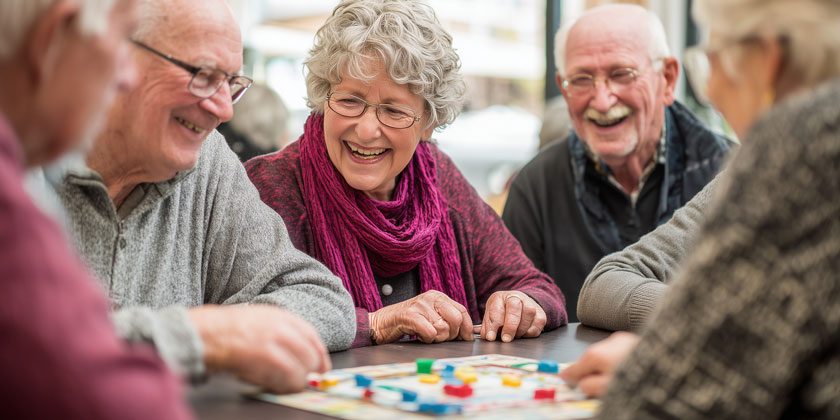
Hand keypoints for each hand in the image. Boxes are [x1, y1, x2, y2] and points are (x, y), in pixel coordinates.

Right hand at [188, 304, 329, 393]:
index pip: (312, 335)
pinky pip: (289, 377)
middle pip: (311, 354)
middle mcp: (283, 326)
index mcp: (281, 315)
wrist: (204, 333)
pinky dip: (286, 386)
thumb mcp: (258, 320)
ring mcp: (276, 341)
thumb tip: (299, 354)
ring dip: (297, 381)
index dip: (320, 354)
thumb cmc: (225, 330)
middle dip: (310, 371)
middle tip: (306, 381)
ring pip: (302, 368)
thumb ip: (279, 333)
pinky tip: (277, 387)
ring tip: (286, 386)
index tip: (322, 367)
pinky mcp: (268, 357)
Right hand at [369, 290, 473, 343]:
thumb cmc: (408, 322)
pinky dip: (427, 339)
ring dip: (436, 338)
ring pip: (443, 328)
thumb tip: (467, 333)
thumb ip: (447, 319)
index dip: (467, 327)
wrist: (381, 323)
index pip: (462, 311)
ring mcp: (420, 305)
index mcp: (438, 296)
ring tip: (426, 334)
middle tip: (440, 337)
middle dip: (451, 334)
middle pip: (456, 319)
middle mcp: (431, 297)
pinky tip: (419, 335)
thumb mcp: (430, 315)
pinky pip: (430, 332)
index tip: (466, 339)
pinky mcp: (410, 315)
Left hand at [480, 291, 545, 341]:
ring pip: (529, 313)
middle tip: (506, 339)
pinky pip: (539, 322)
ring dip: (521, 329)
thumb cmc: (502, 313)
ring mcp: (530, 303)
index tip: (491, 337)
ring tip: (515, 336)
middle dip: (510, 325)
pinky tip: (524, 334)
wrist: (519, 305)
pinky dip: (531, 331)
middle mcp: (516, 297)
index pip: (496, 309)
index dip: (493, 325)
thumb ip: (487, 327)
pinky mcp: (540, 313)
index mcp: (500, 297)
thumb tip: (487, 337)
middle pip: (514, 307)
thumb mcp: (491, 317)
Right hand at [560, 331, 639, 396]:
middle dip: (590, 371)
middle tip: (592, 385)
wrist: (671, 364)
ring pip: (607, 354)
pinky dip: (618, 360)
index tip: (564, 379)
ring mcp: (623, 339)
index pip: (575, 366)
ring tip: (613, 379)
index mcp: (597, 354)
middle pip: (591, 359)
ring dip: (606, 366)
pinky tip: (627, 370)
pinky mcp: (637, 340)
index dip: (569, 375)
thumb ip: (590, 386)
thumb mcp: (608, 388)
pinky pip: (620, 351)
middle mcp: (608, 342)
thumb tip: (582, 384)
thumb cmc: (638, 377)